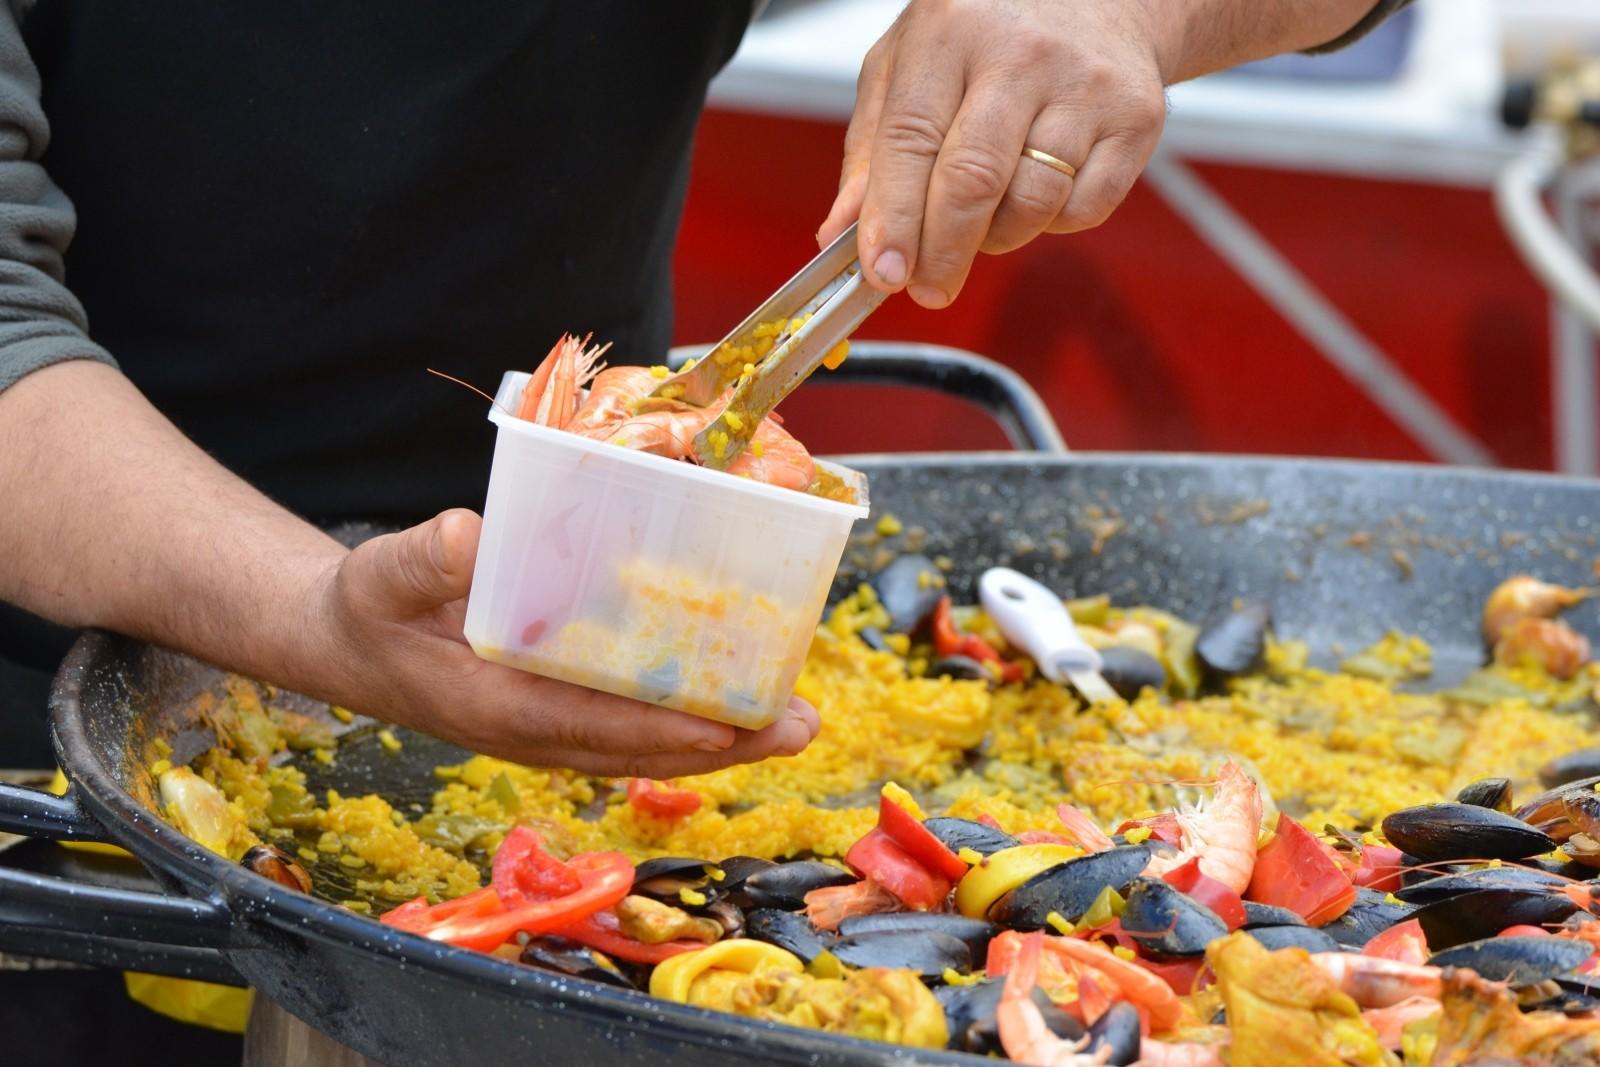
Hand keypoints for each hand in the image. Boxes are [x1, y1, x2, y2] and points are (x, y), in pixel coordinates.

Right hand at [313, 509, 820, 776]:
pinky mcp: (557, 710)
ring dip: (721, 739)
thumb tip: (467, 536)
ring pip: (647, 745)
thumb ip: (421, 560)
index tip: (728, 725)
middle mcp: (534, 730)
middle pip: (643, 749)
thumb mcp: (380, 577)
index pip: (594, 727)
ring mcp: (549, 726)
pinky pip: (633, 723)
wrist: (345, 643)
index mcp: (496, 708)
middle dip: (725, 745)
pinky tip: (734, 695)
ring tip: (792, 720)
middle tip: (800, 727)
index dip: (664, 731)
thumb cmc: (367, 610)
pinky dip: (686, 715)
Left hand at [817, 0, 1168, 308]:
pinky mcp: (1134, 119)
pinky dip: (1050, 223)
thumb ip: (872, 148)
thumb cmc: (991, 30)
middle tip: (927, 288)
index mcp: (950, 32)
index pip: (911, 140)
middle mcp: (1021, 54)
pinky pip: (1082, 210)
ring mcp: (1084, 87)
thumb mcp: (910, 65)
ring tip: (982, 220)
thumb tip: (841, 233)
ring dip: (995, 238)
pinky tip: (1036, 191)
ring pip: (1031, 204)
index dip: (894, 218)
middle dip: (942, 252)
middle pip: (973, 181)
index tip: (883, 272)